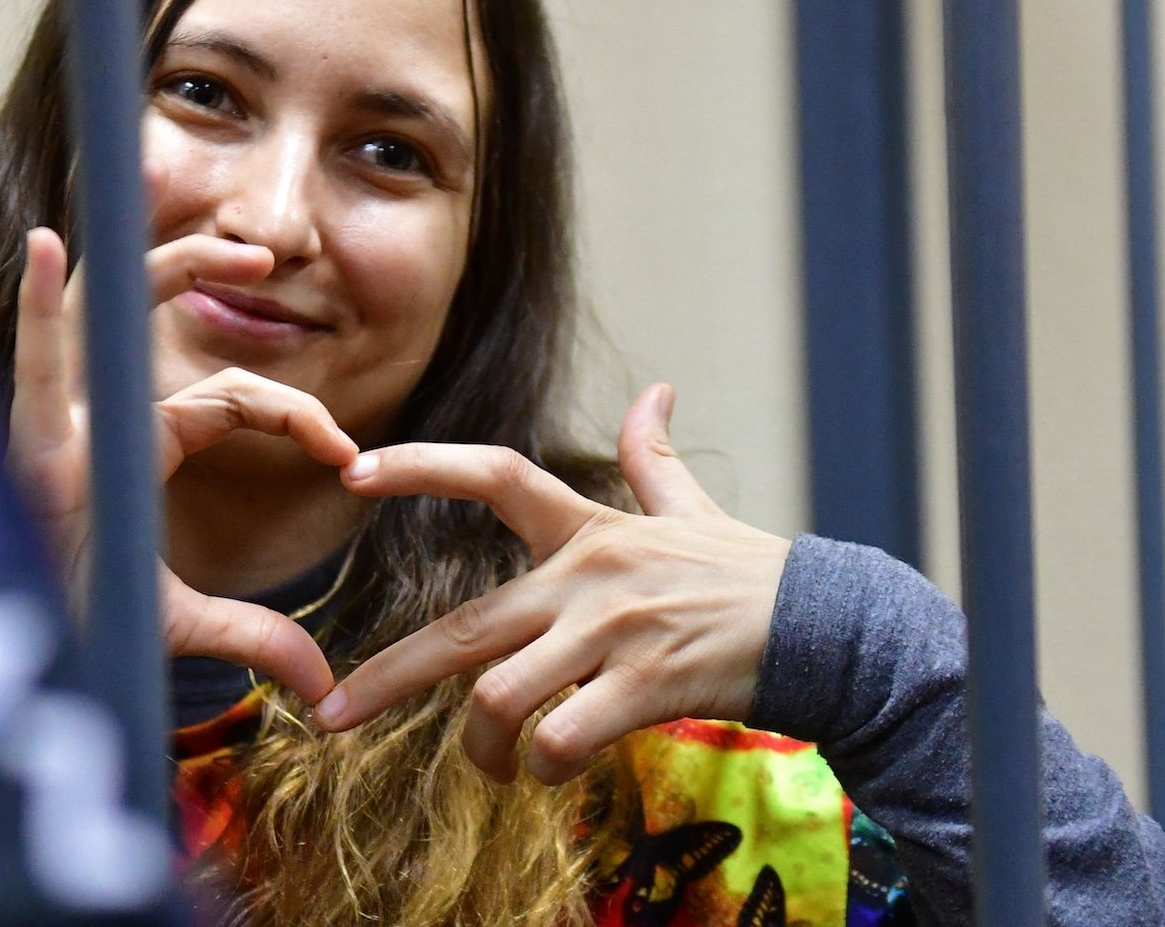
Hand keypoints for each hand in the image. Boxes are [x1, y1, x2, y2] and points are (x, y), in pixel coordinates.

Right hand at [8, 227, 354, 704]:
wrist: (33, 670)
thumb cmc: (88, 627)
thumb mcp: (188, 622)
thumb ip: (258, 637)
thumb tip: (325, 688)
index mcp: (143, 441)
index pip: (233, 397)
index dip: (296, 416)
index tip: (350, 458)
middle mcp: (100, 413)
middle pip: (155, 315)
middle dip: (205, 266)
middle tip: (272, 255)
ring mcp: (62, 421)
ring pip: (104, 312)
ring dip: (154, 263)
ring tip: (207, 235)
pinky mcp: (31, 447)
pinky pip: (35, 363)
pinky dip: (39, 307)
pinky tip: (45, 249)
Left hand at [312, 384, 789, 784]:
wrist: (832, 629)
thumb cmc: (750, 575)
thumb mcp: (694, 511)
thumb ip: (655, 458)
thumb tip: (655, 391)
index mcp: (589, 530)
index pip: (493, 474)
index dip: (420, 468)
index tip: (352, 473)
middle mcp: (589, 577)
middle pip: (464, 629)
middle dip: (388, 675)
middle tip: (332, 713)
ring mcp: (615, 633)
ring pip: (501, 697)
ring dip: (485, 748)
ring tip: (498, 768)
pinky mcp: (646, 686)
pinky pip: (560, 737)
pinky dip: (543, 767)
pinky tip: (551, 774)